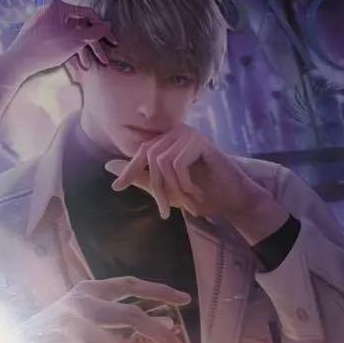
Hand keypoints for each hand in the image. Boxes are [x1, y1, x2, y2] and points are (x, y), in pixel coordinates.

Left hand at [4, 0, 115, 78]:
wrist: (19, 61)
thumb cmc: (46, 47)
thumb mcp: (75, 40)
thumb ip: (94, 32)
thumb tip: (108, 25)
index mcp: (59, 7)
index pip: (87, 14)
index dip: (102, 28)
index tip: (111, 41)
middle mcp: (51, 11)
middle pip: (79, 26)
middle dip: (92, 45)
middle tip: (103, 58)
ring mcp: (45, 23)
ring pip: (70, 35)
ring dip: (81, 50)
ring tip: (88, 66)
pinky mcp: (40, 34)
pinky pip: (60, 39)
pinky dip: (69, 49)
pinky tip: (76, 64)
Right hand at [24, 275, 194, 342]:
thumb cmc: (50, 337)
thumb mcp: (83, 322)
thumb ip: (114, 321)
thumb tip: (162, 328)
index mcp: (87, 290)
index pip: (129, 284)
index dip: (158, 290)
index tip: (185, 299)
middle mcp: (81, 300)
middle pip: (133, 316)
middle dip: (165, 337)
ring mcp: (71, 321)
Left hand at [105, 125, 287, 244]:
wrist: (235, 200)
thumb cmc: (203, 194)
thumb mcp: (167, 188)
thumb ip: (141, 177)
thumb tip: (109, 167)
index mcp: (168, 141)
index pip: (141, 152)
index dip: (129, 170)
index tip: (116, 188)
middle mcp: (176, 132)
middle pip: (150, 158)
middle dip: (157, 188)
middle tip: (166, 210)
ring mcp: (188, 134)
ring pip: (163, 162)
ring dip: (174, 188)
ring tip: (189, 201)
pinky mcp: (200, 140)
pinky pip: (177, 163)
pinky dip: (185, 183)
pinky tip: (197, 192)